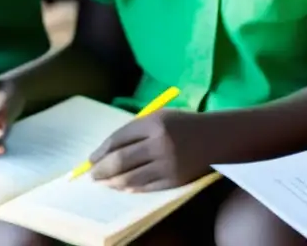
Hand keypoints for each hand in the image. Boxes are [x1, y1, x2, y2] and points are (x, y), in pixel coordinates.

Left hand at [87, 109, 207, 191]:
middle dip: (101, 170)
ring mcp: (168, 164)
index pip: (118, 139)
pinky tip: (123, 186)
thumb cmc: (182, 125)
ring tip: (105, 182)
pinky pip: (145, 187)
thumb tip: (104, 153)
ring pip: (129, 178)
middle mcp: (161, 143)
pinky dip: (130, 188)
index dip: (101, 151)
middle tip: (92, 175)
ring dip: (112, 182)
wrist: (216, 137)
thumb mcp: (160, 118)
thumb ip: (134, 131)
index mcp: (155, 123)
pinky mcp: (174, 180)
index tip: (91, 159)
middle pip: (120, 161)